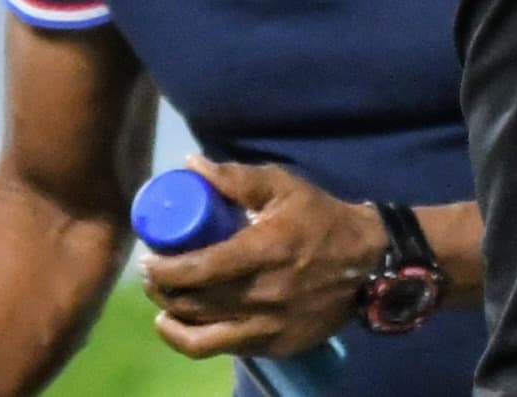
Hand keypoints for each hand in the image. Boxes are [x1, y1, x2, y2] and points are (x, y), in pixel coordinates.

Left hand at [138, 161, 378, 359]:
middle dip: (162, 290)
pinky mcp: (276, 346)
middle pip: (194, 303)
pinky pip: (224, 349)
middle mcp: (264, 295)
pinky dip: (197, 339)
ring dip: (173, 318)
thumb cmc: (319, 218)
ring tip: (163, 301)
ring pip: (203, 335)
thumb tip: (190, 167)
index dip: (164, 268)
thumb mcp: (282, 187)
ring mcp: (270, 327)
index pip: (199, 269)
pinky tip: (185, 324)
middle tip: (152, 274)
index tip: (148, 257)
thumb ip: (236, 178)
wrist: (368, 263)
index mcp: (264, 251)